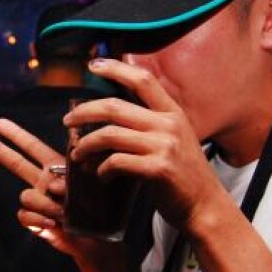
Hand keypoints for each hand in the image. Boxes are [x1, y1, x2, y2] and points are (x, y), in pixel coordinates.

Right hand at [0, 121, 88, 258]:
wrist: (98, 242)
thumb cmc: (100, 213)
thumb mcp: (89, 188)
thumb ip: (69, 181)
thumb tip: (51, 184)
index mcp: (57, 169)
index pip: (33, 148)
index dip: (16, 135)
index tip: (0, 123)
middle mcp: (44, 182)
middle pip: (16, 162)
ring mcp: (38, 202)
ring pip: (26, 196)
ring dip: (44, 204)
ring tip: (62, 213)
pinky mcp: (34, 221)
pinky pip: (24, 215)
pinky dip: (37, 220)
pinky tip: (51, 225)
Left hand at [67, 58, 222, 231]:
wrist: (204, 206)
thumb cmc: (181, 176)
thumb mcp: (172, 140)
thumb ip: (148, 125)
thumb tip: (108, 117)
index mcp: (172, 113)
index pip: (143, 80)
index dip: (116, 68)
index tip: (93, 64)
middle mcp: (169, 124)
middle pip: (114, 106)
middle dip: (84, 112)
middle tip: (67, 121)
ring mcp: (164, 146)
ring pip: (109, 135)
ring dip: (86, 145)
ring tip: (78, 155)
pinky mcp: (157, 168)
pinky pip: (116, 162)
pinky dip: (101, 169)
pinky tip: (100, 176)